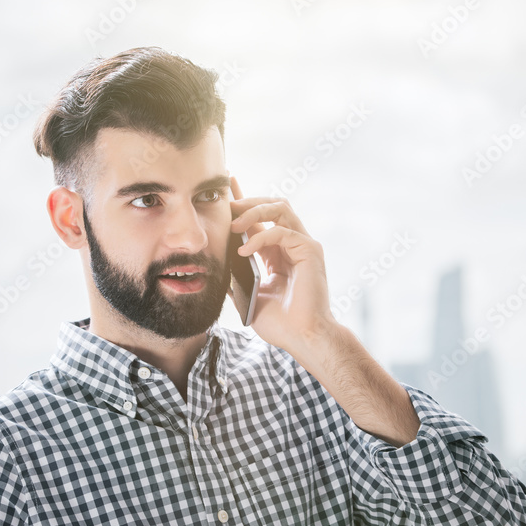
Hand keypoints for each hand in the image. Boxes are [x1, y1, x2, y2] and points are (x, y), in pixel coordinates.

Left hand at [228, 177, 336, 351]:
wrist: (302, 337)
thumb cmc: (280, 323)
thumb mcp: (249, 296)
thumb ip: (236, 277)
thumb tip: (214, 266)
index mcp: (278, 253)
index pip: (260, 220)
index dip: (243, 202)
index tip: (225, 188)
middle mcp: (293, 244)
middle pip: (272, 205)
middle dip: (247, 201)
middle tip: (225, 204)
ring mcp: (304, 245)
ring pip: (280, 209)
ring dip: (255, 211)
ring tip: (234, 223)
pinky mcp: (310, 251)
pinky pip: (282, 231)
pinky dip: (261, 237)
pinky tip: (244, 250)